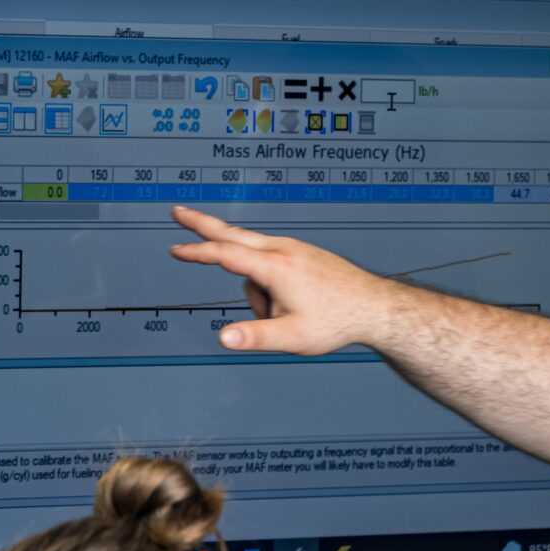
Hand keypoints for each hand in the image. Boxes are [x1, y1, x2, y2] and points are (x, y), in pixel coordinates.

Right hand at [167, 205, 391, 354]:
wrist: (374, 306)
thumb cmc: (337, 321)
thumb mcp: (294, 337)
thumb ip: (256, 337)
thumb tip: (224, 338)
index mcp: (277, 267)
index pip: (226, 256)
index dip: (196, 253)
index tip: (175, 249)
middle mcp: (284, 250)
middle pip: (233, 235)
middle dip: (203, 226)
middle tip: (177, 213)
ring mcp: (295, 249)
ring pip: (255, 264)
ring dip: (257, 292)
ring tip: (287, 317)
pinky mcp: (303, 254)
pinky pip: (272, 265)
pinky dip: (268, 283)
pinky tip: (292, 303)